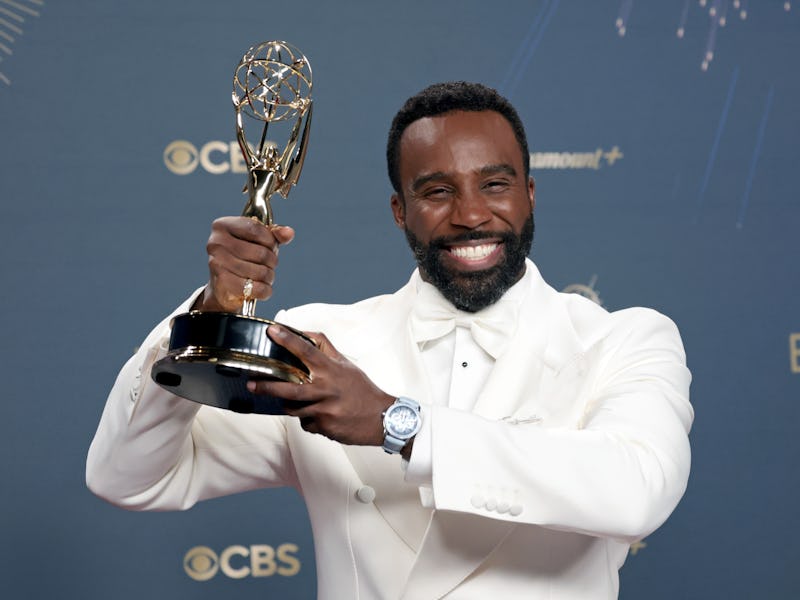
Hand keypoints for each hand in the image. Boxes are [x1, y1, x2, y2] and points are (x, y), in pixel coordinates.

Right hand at [195, 217, 294, 311]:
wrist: (223, 285)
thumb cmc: (242, 257)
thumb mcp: (258, 240)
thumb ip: (274, 234)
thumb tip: (288, 233)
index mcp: (223, 226)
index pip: (256, 229)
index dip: (270, 240)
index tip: (271, 246)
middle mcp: (216, 242)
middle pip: (261, 253)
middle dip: (272, 261)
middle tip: (269, 264)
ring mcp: (217, 263)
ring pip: (260, 272)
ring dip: (269, 276)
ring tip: (265, 275)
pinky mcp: (223, 283)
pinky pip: (256, 288)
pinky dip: (265, 290)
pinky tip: (263, 288)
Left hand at [247, 324, 394, 445]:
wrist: (381, 418)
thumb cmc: (362, 390)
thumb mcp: (346, 365)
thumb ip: (326, 349)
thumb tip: (306, 334)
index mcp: (331, 370)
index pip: (306, 350)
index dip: (287, 339)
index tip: (272, 331)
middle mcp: (326, 389)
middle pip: (289, 388)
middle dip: (267, 385)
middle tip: (252, 382)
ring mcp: (324, 409)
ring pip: (293, 408)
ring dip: (290, 405)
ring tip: (291, 401)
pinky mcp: (325, 426)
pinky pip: (305, 423)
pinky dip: (307, 419)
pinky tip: (320, 416)